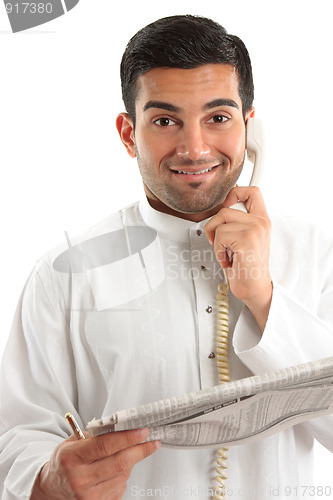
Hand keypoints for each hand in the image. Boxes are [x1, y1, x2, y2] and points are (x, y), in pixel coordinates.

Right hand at [31, 428, 159, 499]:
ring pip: (123, 475)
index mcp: (72, 458)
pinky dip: (123, 475)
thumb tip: (121, 426)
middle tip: (152, 441)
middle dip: (140, 450)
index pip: (105, 445)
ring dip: (131, 462)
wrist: (51, 491)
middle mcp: (80, 479)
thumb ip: (94, 434)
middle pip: (119, 463)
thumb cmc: (64, 462)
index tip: (143, 431)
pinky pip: (120, 487)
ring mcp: (89, 496)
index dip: (127, 437)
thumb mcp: (71, 443)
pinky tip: (115, 470)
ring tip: (128, 453)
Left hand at [205, 186, 272, 331]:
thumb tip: (221, 208)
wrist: (254, 288)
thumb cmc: (247, 267)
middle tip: (220, 243)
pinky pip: (219, 236)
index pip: (252, 191)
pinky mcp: (247, 239)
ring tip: (227, 253)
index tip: (227, 204)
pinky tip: (229, 259)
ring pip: (219, 223)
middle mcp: (260, 222)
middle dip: (214, 227)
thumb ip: (239, 222)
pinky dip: (218, 251)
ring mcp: (255, 229)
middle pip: (225, 209)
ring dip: (216, 242)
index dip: (235, 192)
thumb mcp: (246, 238)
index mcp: (261, 220)